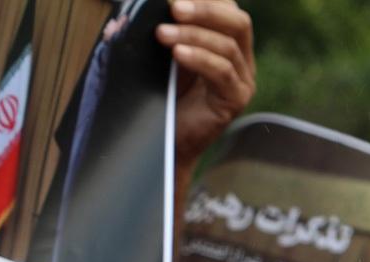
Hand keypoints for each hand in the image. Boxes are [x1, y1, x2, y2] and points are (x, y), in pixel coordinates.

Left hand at [157, 0, 255, 169]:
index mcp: (225, 42)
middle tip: (173, 7)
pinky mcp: (236, 100)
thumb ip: (158, 31)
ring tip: (161, 35)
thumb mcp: (160, 55)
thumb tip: (127, 14)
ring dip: (192, 35)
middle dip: (205, 9)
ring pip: (228, 45)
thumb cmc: (160, 96)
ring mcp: (242, 80)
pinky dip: (200, 58)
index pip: (226, 8)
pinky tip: (178, 54)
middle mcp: (240, 59)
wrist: (164, 140)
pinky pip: (223, 72)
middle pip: (237, 21)